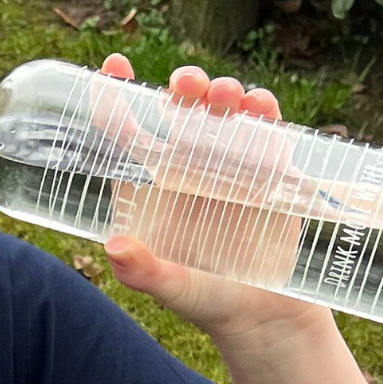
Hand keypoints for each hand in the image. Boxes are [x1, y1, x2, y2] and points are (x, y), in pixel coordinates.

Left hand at [95, 57, 330, 347]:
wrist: (264, 318)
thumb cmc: (206, 302)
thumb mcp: (173, 289)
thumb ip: (145, 272)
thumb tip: (115, 247)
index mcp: (149, 185)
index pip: (125, 129)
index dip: (116, 94)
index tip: (113, 66)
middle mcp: (185, 166)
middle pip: (179, 108)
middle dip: (182, 85)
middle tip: (185, 86)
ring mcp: (228, 164)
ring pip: (222, 110)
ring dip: (223, 92)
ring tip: (225, 97)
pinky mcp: (269, 169)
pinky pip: (266, 128)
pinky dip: (264, 109)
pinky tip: (260, 106)